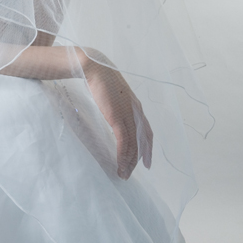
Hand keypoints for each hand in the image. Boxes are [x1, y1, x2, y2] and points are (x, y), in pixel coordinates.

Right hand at [83, 54, 152, 179]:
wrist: (95, 68)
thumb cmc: (101, 79)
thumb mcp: (114, 94)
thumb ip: (118, 104)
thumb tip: (113, 112)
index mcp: (135, 106)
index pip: (146, 131)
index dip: (147, 147)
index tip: (146, 161)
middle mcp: (135, 111)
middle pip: (142, 140)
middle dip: (138, 158)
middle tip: (132, 173)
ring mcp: (127, 114)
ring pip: (133, 144)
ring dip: (129, 161)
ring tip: (123, 174)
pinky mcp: (117, 117)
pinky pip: (123, 141)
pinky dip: (122, 154)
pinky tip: (119, 163)